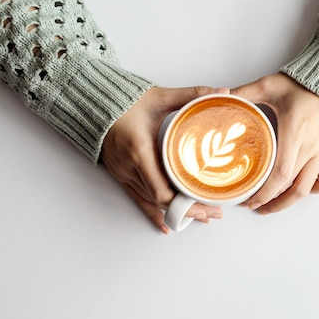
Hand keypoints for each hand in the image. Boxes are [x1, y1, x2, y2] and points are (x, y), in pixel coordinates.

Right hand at [101, 86, 227, 233]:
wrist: (95, 102)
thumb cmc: (127, 101)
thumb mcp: (162, 97)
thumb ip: (193, 95)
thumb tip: (223, 92)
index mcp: (140, 150)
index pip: (162, 190)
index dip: (184, 203)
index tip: (206, 205)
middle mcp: (130, 167)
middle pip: (162, 200)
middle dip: (189, 210)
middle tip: (215, 214)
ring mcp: (123, 174)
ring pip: (152, 202)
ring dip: (177, 212)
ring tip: (203, 216)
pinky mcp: (121, 176)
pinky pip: (139, 200)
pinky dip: (154, 214)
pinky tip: (168, 226)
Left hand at [231, 73, 318, 213]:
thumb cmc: (304, 84)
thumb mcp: (271, 85)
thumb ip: (246, 92)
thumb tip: (222, 96)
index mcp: (294, 132)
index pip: (280, 174)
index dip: (264, 193)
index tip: (249, 200)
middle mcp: (311, 146)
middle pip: (291, 187)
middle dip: (270, 201)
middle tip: (253, 205)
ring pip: (308, 189)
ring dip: (289, 202)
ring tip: (273, 206)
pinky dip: (313, 190)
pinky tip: (300, 189)